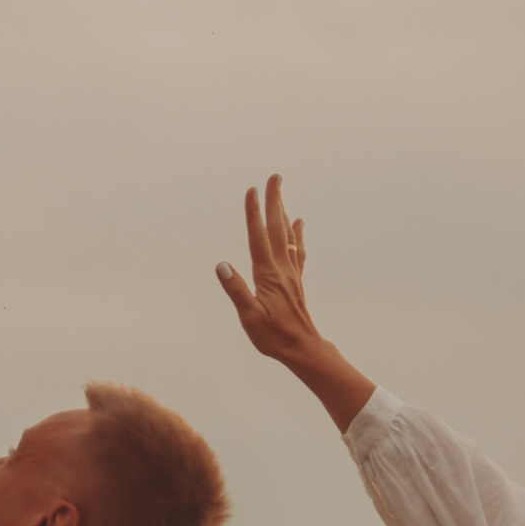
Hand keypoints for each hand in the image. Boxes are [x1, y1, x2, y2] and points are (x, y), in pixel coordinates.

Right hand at [216, 174, 378, 430]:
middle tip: (275, 177)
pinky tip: (298, 224)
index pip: (257, 237)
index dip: (253, 213)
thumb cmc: (273, 335)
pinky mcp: (295, 280)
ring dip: (283, 212)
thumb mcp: (249, 316)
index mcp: (267, 274)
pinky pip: (296, 250)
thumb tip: (221, 265)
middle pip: (276, 228)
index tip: (251, 190)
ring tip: (282, 193)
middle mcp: (281, 268)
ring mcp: (290, 273)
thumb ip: (236, 289)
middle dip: (274, 201)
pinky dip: (297, 234)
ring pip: (287, 235)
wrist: (302, 348)